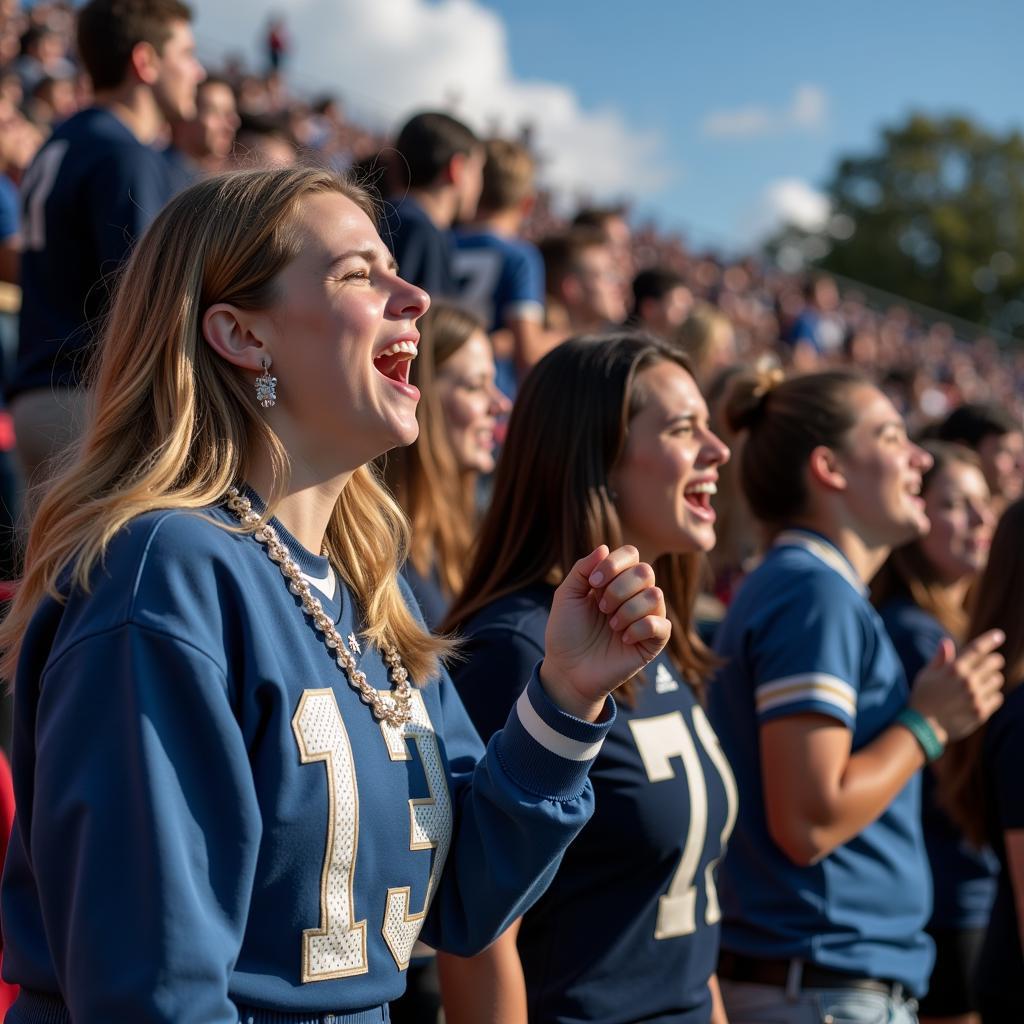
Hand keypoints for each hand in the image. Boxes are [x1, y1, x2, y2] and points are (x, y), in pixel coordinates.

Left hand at [539, 545, 670, 720]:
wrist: (567, 670)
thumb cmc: (566, 633)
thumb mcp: (566, 595)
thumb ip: (583, 569)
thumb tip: (604, 547)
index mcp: (615, 581)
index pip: (631, 554)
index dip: (614, 563)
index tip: (592, 584)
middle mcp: (634, 596)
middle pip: (645, 571)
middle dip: (619, 588)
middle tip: (601, 607)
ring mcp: (646, 618)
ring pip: (655, 595)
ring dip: (627, 609)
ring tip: (611, 626)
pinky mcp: (654, 642)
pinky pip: (661, 624)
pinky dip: (639, 628)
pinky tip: (623, 639)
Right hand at [910, 630, 1004, 743]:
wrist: (922, 727)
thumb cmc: (922, 697)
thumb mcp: (926, 675)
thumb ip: (939, 659)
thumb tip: (947, 642)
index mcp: (953, 669)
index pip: (977, 649)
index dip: (990, 640)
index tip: (999, 635)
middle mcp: (967, 681)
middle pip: (994, 662)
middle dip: (993, 660)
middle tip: (989, 663)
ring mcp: (975, 697)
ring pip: (998, 680)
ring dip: (992, 679)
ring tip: (981, 683)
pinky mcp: (981, 712)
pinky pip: (998, 697)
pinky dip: (992, 695)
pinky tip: (981, 697)